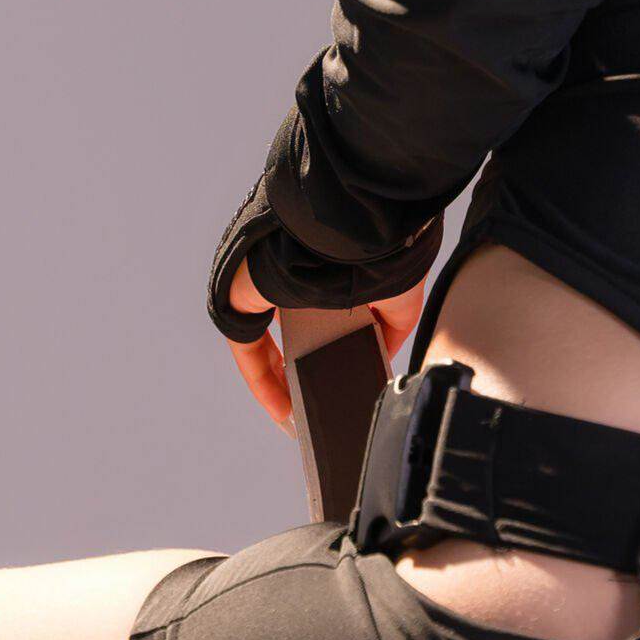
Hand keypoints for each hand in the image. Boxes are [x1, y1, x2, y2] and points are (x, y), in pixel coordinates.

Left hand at [220, 264, 429, 429]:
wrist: (350, 225)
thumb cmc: (378, 246)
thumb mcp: (398, 293)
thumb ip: (394, 323)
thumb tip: (387, 351)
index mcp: (325, 272)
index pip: (318, 317)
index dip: (326, 350)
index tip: (338, 377)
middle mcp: (291, 278)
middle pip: (289, 336)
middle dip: (302, 371)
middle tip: (317, 403)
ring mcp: (263, 288)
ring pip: (266, 344)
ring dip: (281, 381)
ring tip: (300, 414)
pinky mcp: (241, 299)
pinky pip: (246, 348)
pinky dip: (261, 380)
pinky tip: (280, 408)